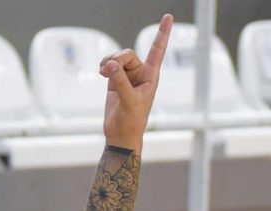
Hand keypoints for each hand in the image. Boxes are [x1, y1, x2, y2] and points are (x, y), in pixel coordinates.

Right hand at [99, 14, 171, 149]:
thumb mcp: (129, 101)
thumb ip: (120, 82)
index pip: (158, 50)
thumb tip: (110, 65)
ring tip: (103, 73)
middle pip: (128, 54)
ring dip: (108, 62)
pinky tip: (102, 73)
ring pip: (117, 58)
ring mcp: (127, 76)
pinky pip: (109, 64)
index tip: (168, 17)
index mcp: (151, 76)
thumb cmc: (132, 122)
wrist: (120, 134)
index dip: (162, 33)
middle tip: (108, 71)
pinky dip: (104, 66)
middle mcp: (140, 74)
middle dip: (117, 59)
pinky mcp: (115, 80)